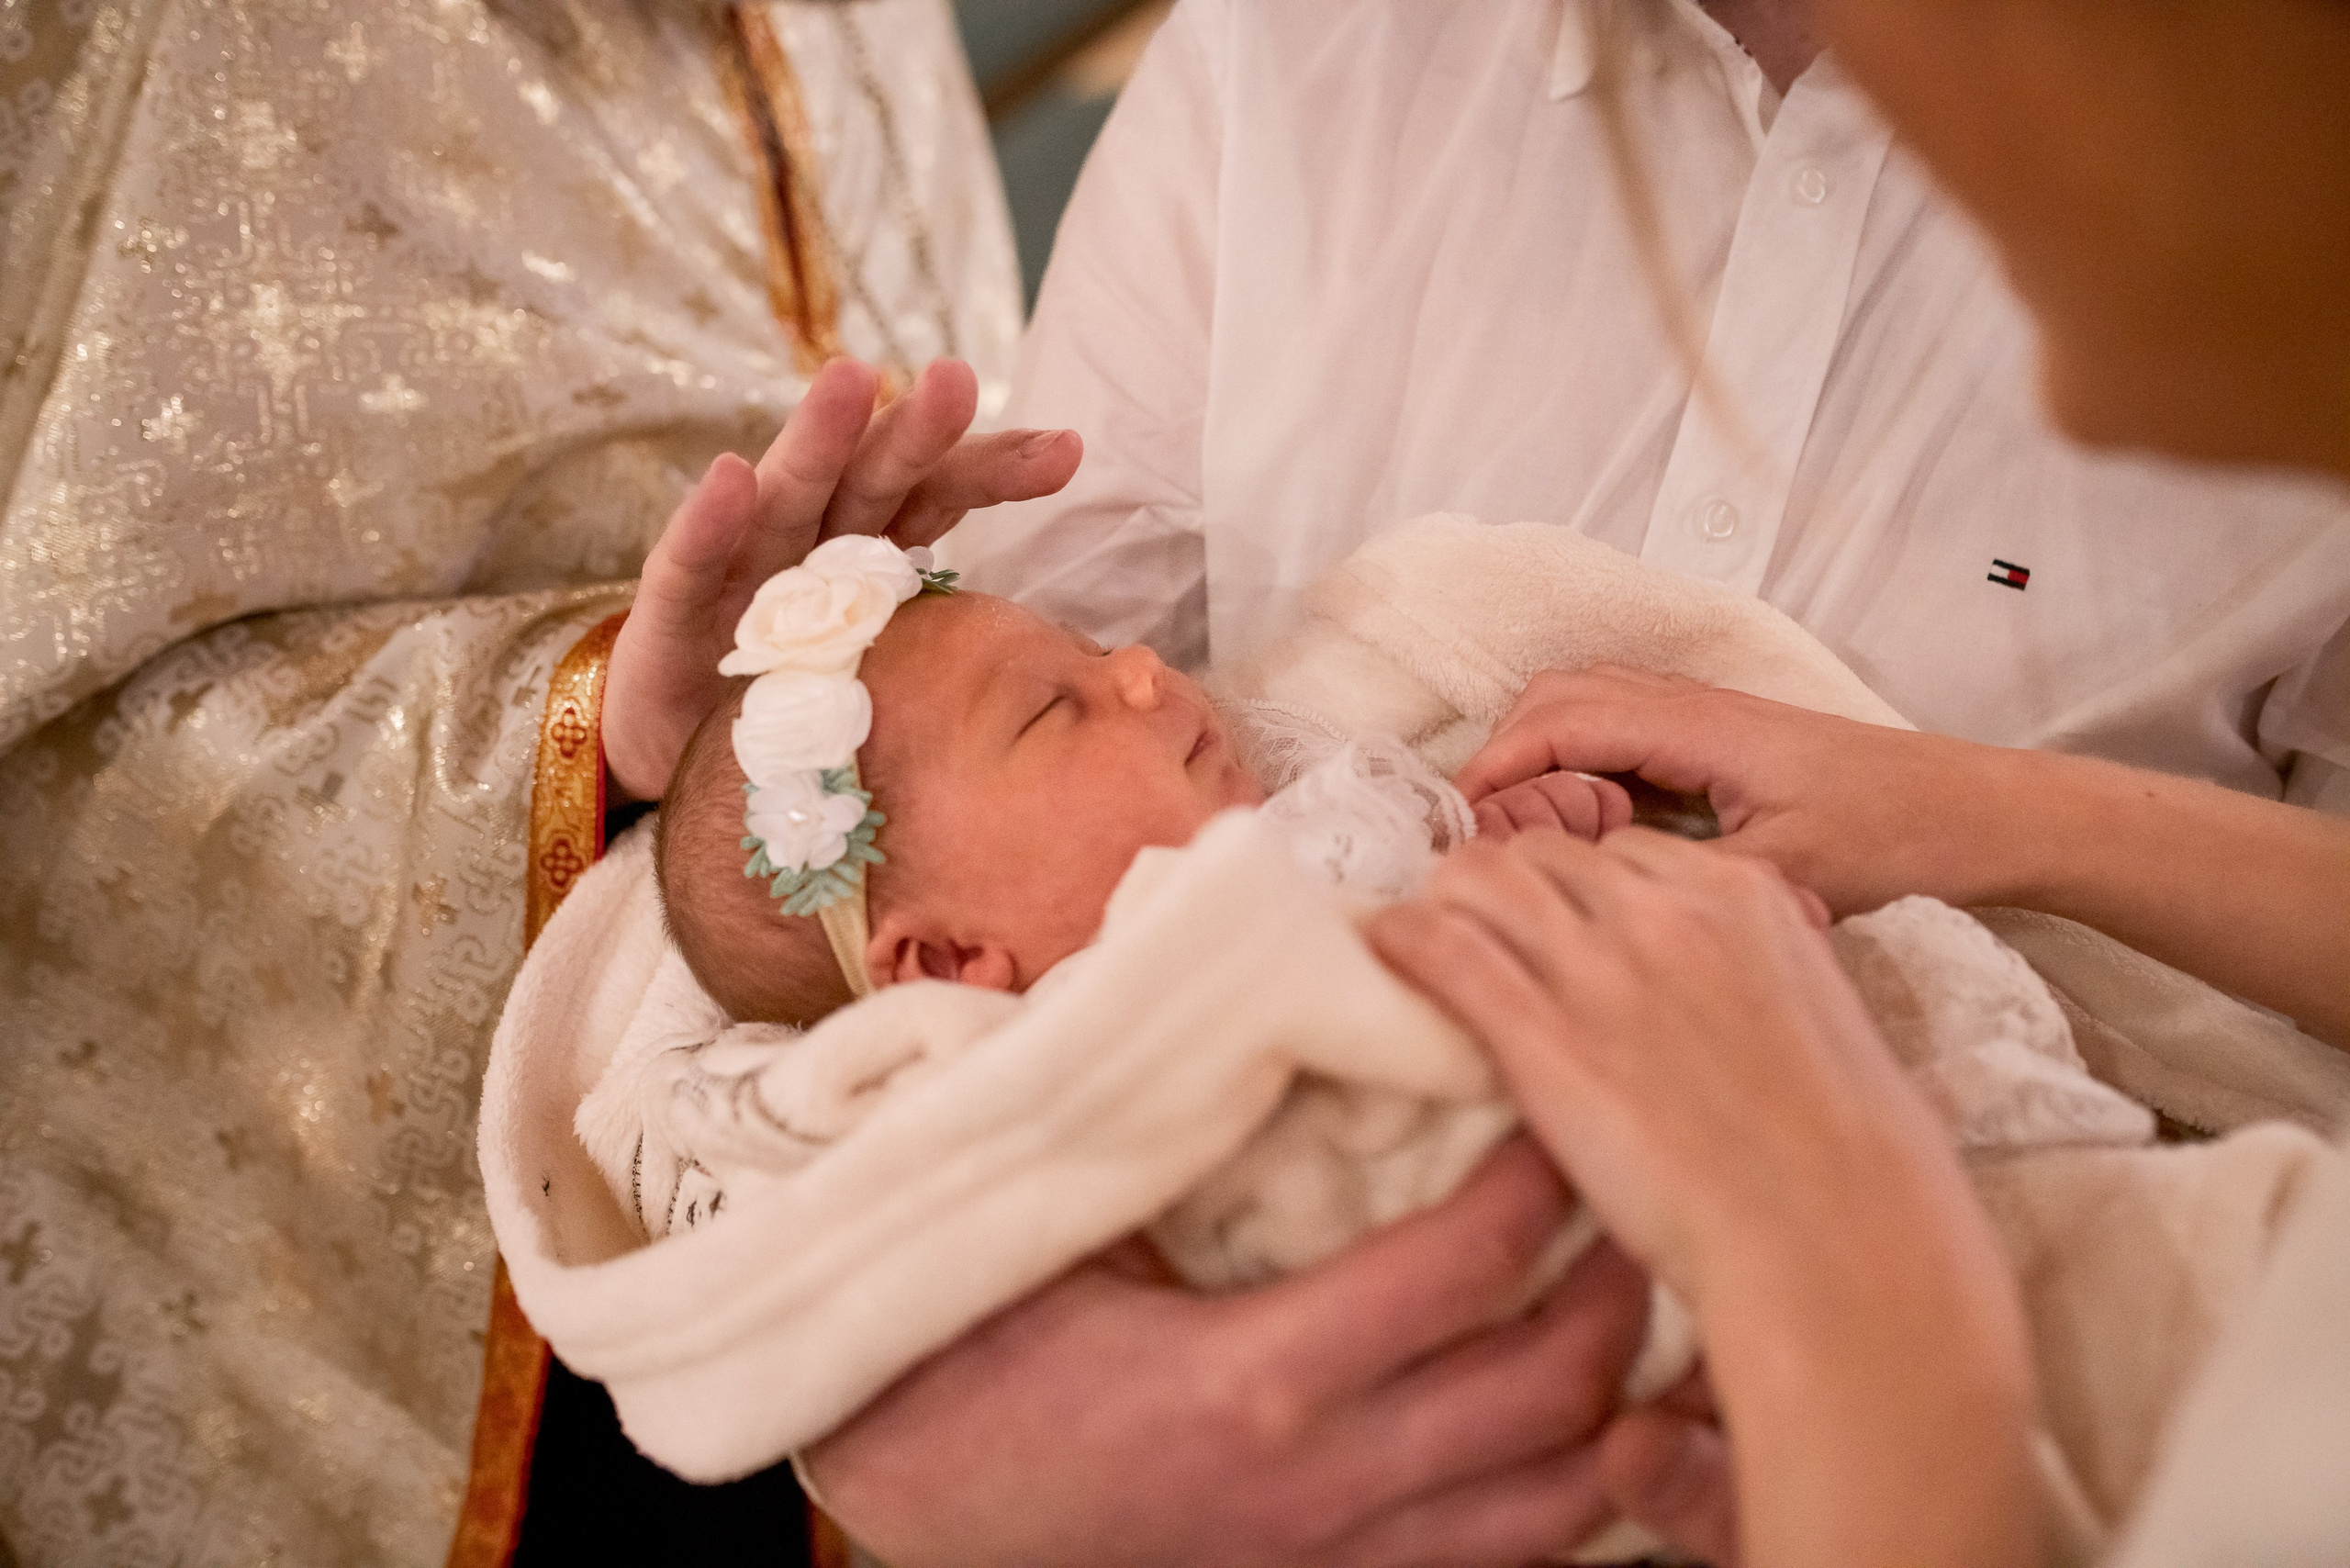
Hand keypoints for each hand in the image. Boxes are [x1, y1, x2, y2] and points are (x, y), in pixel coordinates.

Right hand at [601, 357, 1082, 800]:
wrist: (680, 771)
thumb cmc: (799, 719)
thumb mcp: (891, 684)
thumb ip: (963, 654)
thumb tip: (1097, 676)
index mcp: (868, 559)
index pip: (936, 499)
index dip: (992, 470)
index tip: (1065, 452)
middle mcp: (808, 548)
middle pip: (870, 479)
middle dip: (913, 430)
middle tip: (955, 378)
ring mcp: (738, 573)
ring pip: (786, 497)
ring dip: (816, 440)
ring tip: (852, 382)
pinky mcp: (668, 615)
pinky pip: (692, 564)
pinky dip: (710, 521)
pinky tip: (730, 477)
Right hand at [805, 1138, 1652, 1567]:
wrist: (913, 1507)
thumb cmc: (968, 1354)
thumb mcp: (1062, 1234)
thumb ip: (1174, 1136)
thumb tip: (1262, 1013)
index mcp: (1255, 1380)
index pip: (1468, 1270)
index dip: (1540, 1179)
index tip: (1558, 1101)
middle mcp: (1323, 1488)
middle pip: (1550, 1393)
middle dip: (1622, 1284)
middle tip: (1638, 1190)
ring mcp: (1337, 1562)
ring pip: (1558, 1507)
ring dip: (1623, 1405)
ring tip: (1644, 1306)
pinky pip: (1501, 1561)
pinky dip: (1569, 1496)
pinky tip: (1587, 1426)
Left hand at [1368, 829, 2037, 1567]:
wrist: (1831, 1235)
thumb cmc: (1839, 1155)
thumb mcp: (1814, 1019)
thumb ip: (1752, 972)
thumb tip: (1709, 983)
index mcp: (1743, 896)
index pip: (1622, 849)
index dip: (1574, 886)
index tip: (1552, 921)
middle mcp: (1665, 912)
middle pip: (1541, 854)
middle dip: (1503, 886)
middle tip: (1474, 929)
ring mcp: (1600, 970)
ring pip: (1480, 879)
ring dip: (1444, 903)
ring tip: (1424, 941)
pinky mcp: (1544, 1037)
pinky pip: (1445, 950)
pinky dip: (1404, 940)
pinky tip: (1385, 952)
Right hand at [1452, 666, 2032, 915]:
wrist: (1974, 812)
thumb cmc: (1892, 841)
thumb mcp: (1778, 878)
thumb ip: (1673, 876)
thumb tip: (1574, 888)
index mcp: (1697, 727)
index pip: (1559, 721)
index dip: (1495, 768)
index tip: (1458, 828)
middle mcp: (1689, 704)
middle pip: (1555, 697)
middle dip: (1502, 759)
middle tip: (1483, 839)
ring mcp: (1700, 714)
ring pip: (1581, 704)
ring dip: (1537, 757)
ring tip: (1527, 837)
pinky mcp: (1712, 737)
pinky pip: (1615, 726)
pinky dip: (1574, 761)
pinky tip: (1584, 828)